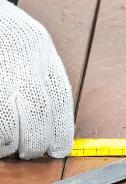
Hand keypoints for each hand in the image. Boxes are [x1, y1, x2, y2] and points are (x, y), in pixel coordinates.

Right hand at [0, 0, 73, 158]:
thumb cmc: (3, 31)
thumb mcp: (30, 43)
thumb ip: (43, 74)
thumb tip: (55, 125)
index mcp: (38, 44)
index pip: (59, 95)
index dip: (61, 130)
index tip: (60, 150)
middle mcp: (17, 54)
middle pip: (37, 111)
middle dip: (35, 142)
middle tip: (30, 153)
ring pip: (6, 121)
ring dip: (8, 143)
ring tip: (8, 147)